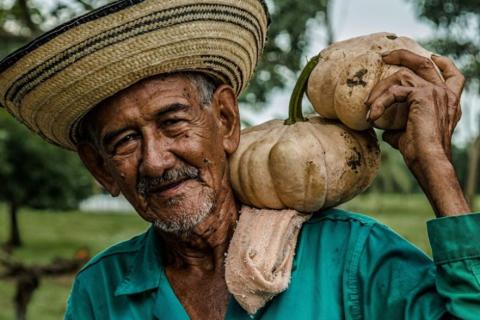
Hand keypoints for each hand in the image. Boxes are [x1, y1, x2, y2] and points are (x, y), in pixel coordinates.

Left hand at [366, 49, 469, 216]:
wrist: (428, 161)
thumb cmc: (419, 153)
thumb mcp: (408, 135)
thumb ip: (399, 127)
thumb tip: (384, 129)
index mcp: (448, 102)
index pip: (453, 76)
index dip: (443, 63)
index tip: (433, 56)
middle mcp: (445, 94)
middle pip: (426, 63)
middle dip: (404, 55)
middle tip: (385, 56)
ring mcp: (436, 92)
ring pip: (403, 75)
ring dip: (381, 88)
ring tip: (369, 104)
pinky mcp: (423, 95)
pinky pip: (395, 92)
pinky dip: (380, 102)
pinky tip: (372, 115)